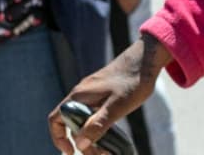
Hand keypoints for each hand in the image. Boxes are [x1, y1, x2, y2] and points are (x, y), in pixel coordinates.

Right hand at [49, 35, 172, 153]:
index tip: (71, 151)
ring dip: (92, 136)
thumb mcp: (117, 106)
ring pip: (84, 120)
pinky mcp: (103, 94)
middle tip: (99, 154)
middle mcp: (82, 94)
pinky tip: (111, 134)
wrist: (147, 59)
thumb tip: (80, 144)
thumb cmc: (133, 80)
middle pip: (72, 123)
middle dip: (82, 142)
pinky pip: (94, 114)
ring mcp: (93, 93)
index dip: (58, 137)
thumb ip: (98, 124)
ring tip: (107, 150)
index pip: (56, 118)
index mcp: (80, 96)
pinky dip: (99, 127)